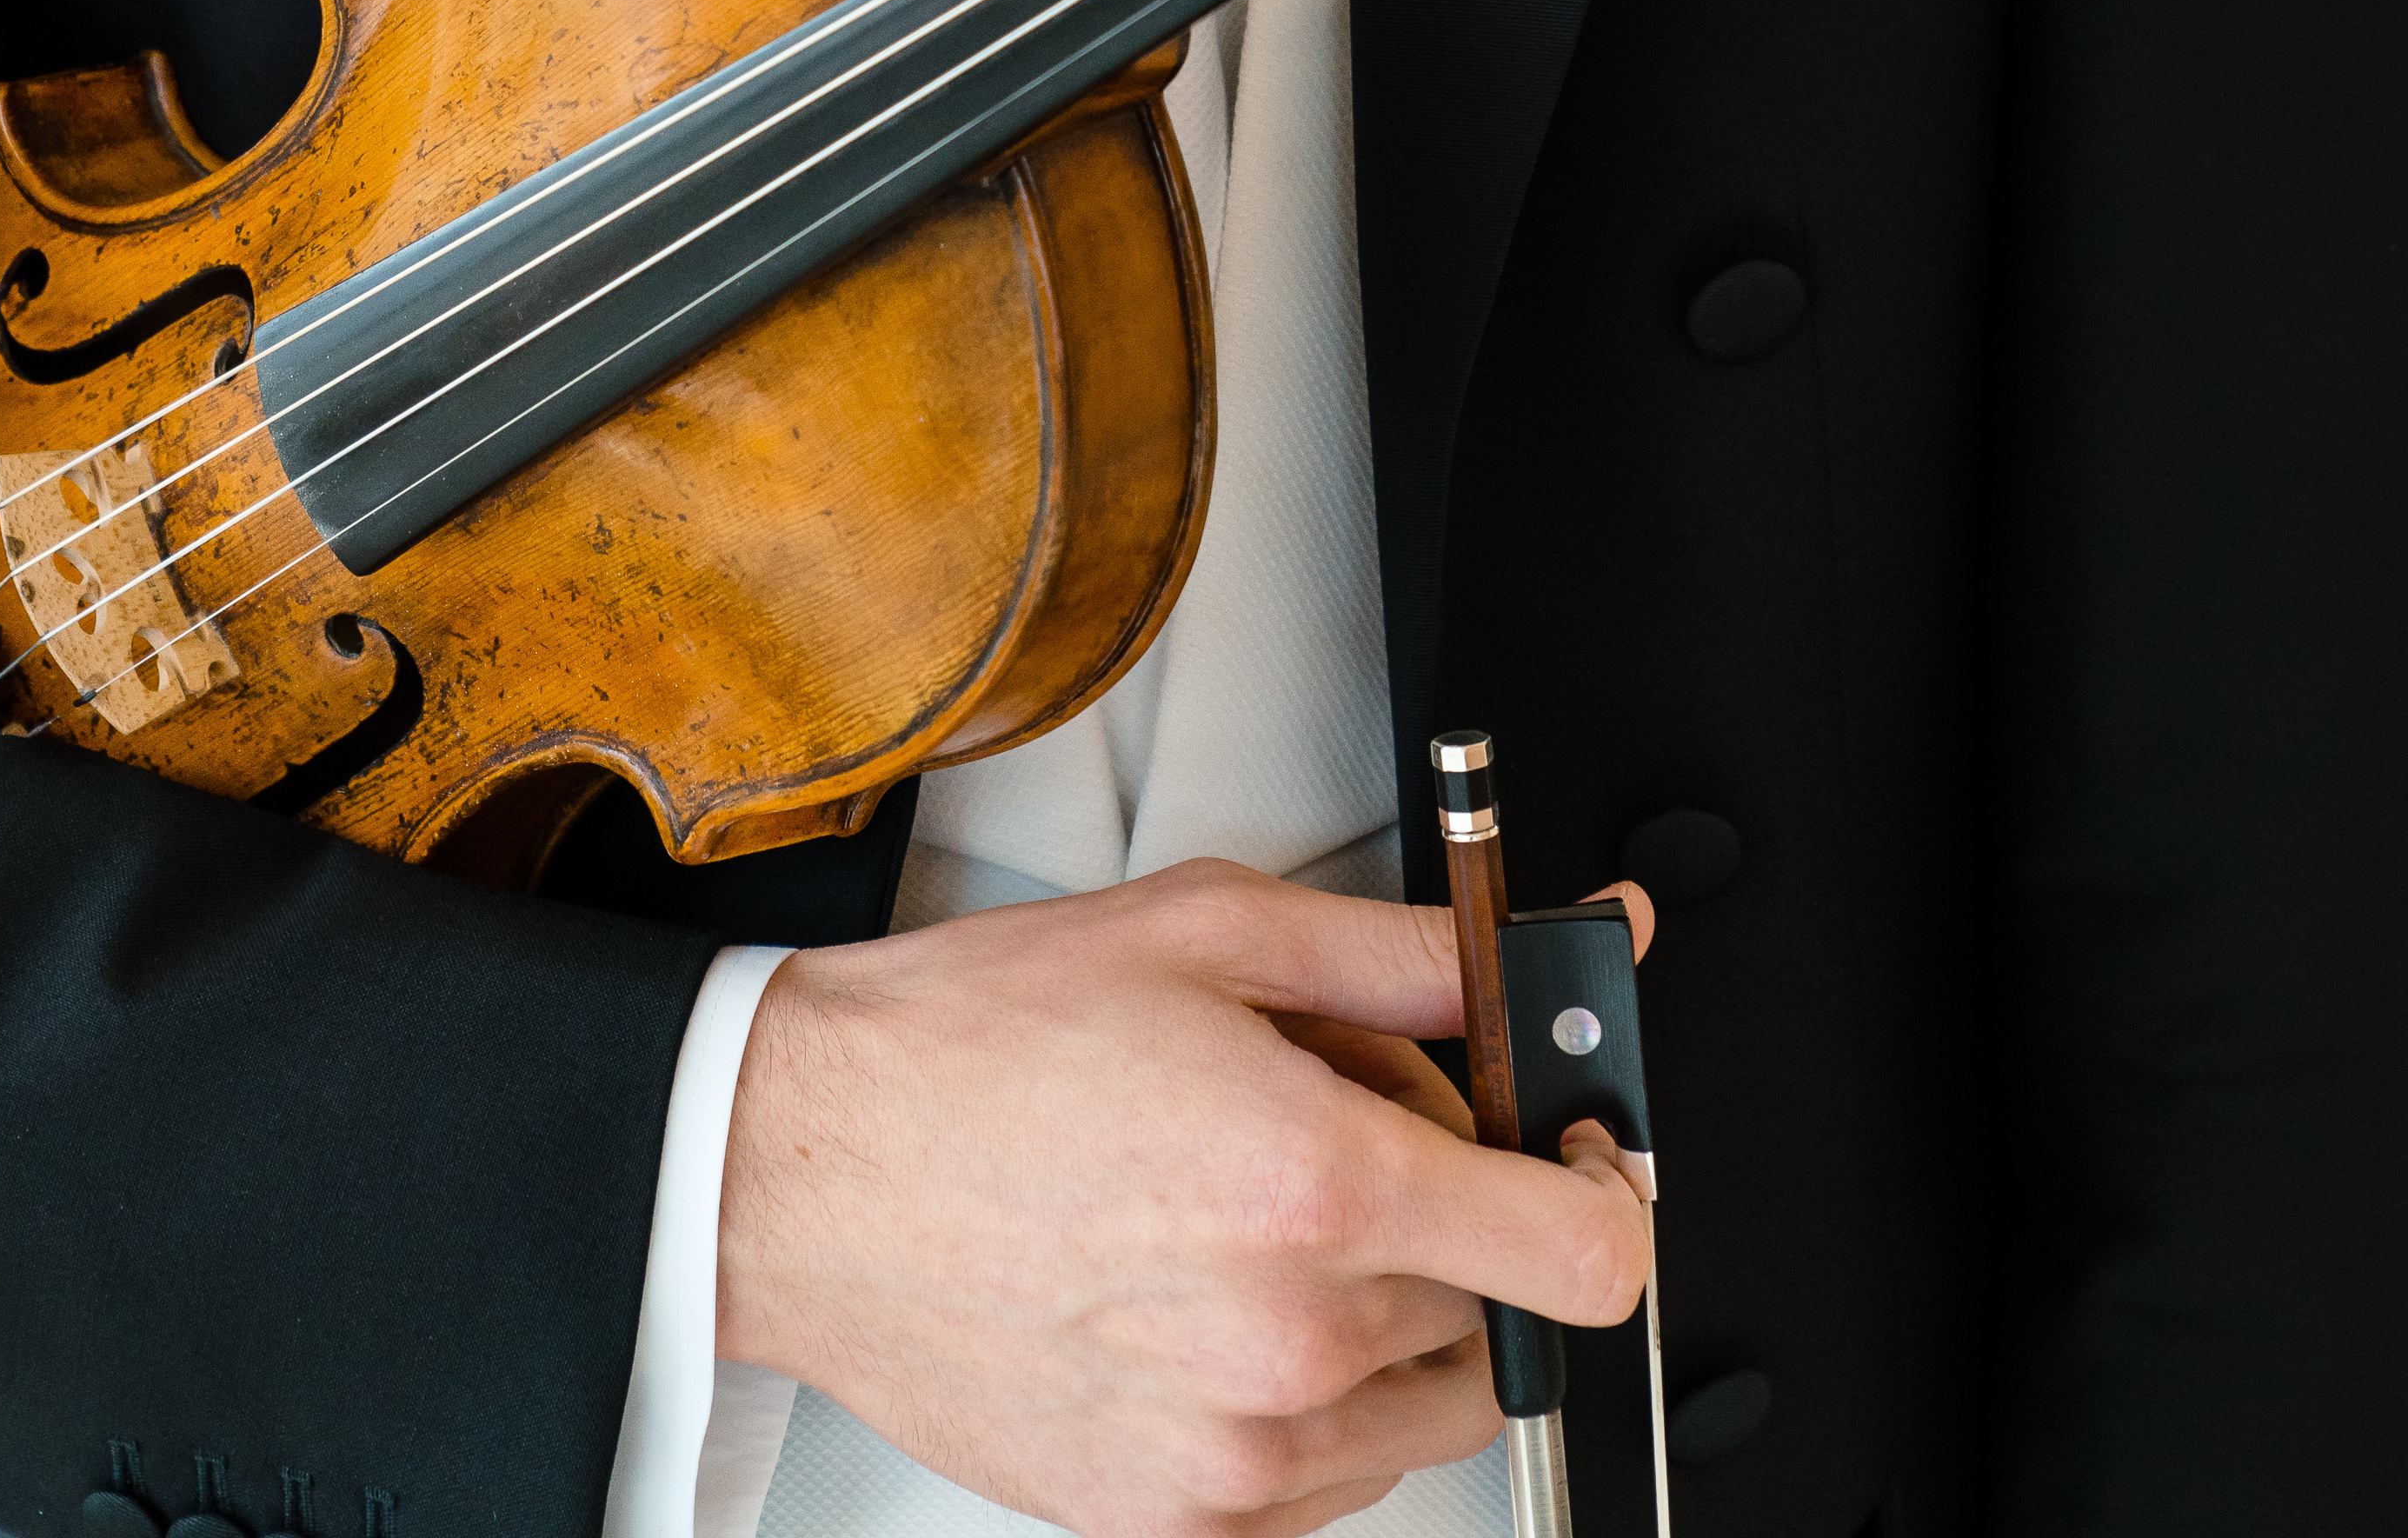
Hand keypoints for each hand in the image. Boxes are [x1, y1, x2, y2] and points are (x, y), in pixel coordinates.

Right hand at [714, 857, 1655, 1537]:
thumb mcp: (1209, 929)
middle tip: (1337, 1132)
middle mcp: (1291, 1339)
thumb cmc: (979, 1045)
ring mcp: (1238, 1451)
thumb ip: (1407, 960)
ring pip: (1427, 1401)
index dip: (1601, 1190)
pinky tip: (1212, 1293)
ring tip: (1254, 1212)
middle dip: (1452, 1215)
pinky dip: (1313, 1394)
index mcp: (1313, 1182)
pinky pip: (1332, 1477)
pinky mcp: (1178, 1520)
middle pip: (1499, 1309)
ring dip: (1388, 1313)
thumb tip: (1546, 954)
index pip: (1586, 1254)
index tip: (1568, 1157)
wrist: (807, 1170)